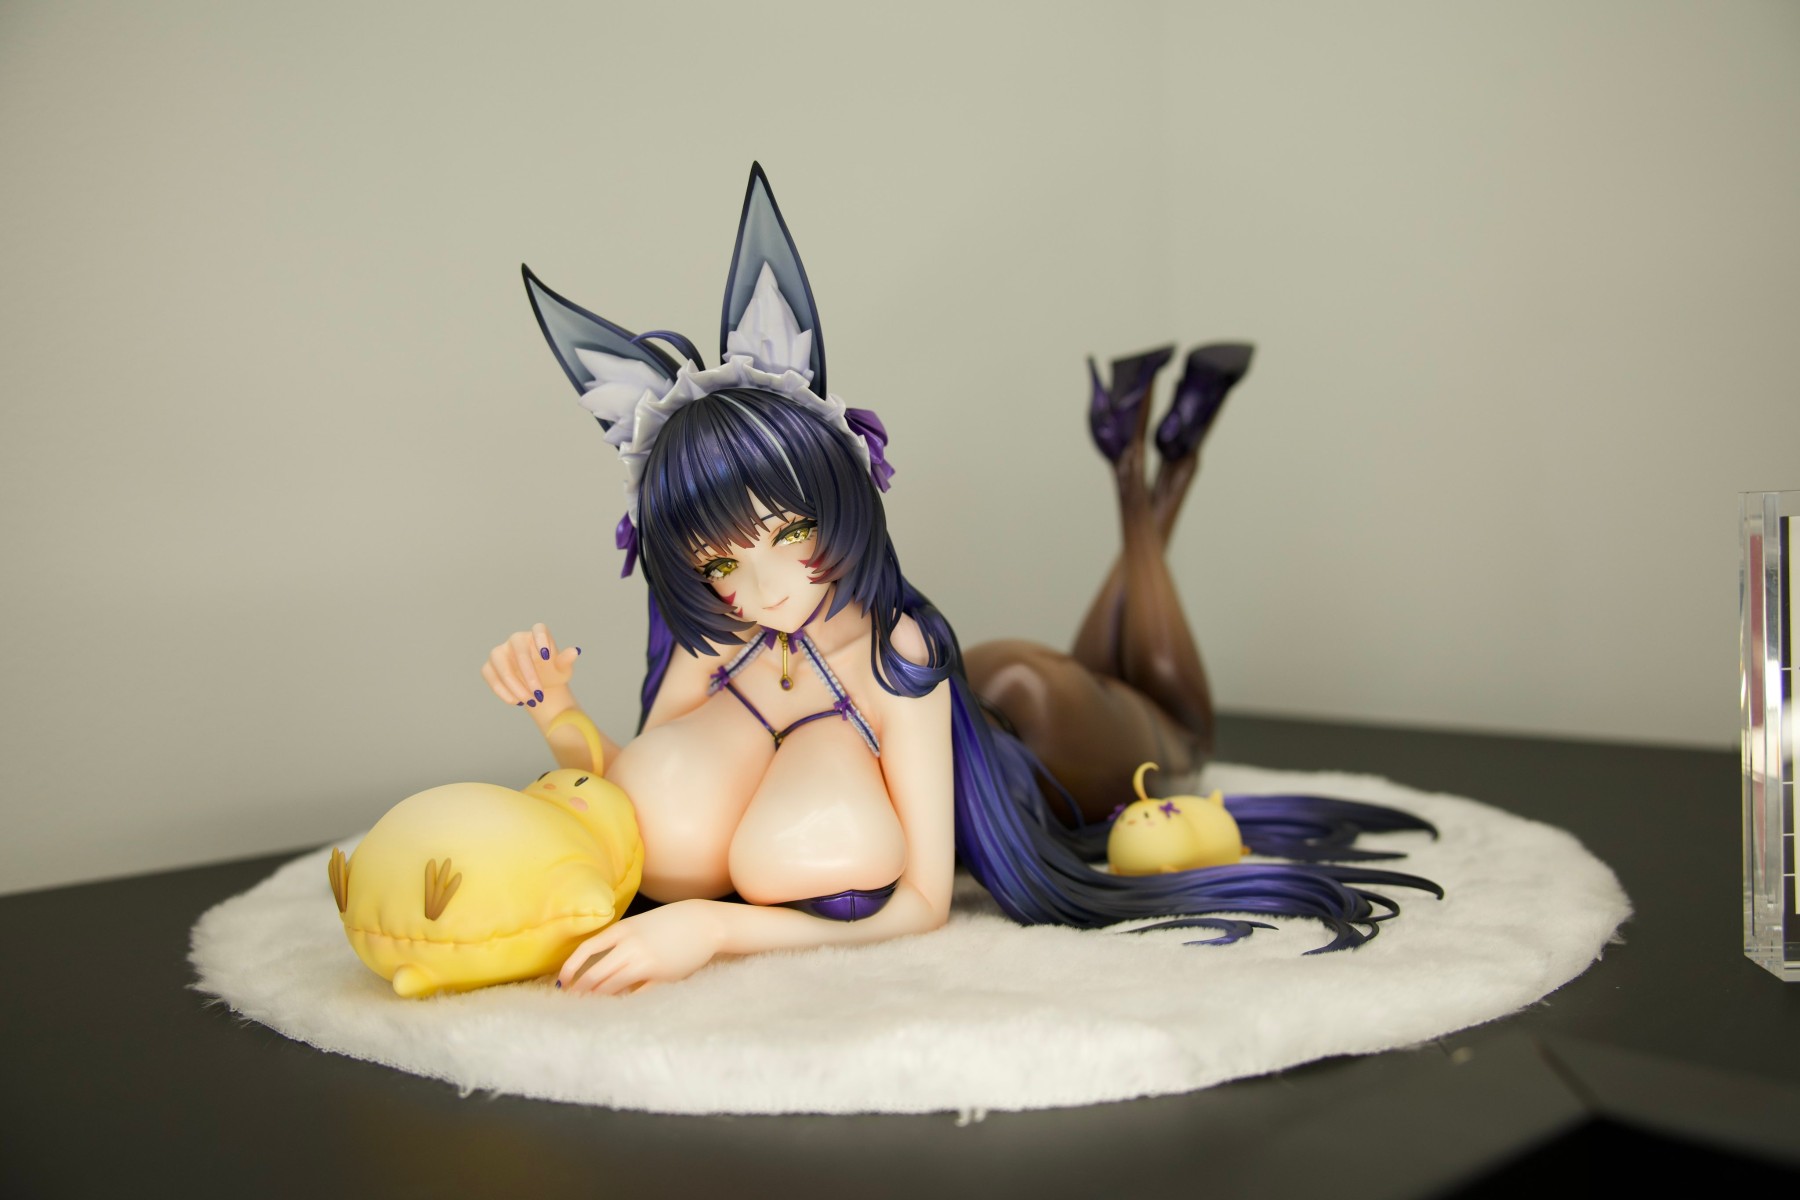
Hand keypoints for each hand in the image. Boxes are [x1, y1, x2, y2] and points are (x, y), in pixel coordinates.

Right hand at [481, 622, 579, 708]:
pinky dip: (501, 690)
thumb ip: (565, 661)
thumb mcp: (562, 670)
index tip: (546, 656)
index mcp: (537, 634)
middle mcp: (516, 639)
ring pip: (500, 662)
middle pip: (518, 648)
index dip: (541, 639)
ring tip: (529, 700)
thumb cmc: (551, 673)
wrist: (538, 687)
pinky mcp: (489, 667)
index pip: (538, 629)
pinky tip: (516, 701)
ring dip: (513, 684)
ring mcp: (500, 652)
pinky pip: (490, 675)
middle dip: (528, 673)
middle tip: (539, 693)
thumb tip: (575, 651)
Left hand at [556, 901, 724, 995]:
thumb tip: (598, 964)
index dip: (570, 967)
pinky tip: (618, 1007)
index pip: (586, 949)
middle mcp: (630, 946)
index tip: (563, 981)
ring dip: (598, 998)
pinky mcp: (660, 977)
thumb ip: (619, 941)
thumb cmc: (670, 923)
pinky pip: (635, 994)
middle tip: (572, 1001)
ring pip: (611, 986)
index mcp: (623, 930)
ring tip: (589, 1007)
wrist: (704, 922)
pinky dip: (624, 1001)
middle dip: (581, 990)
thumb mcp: (640, 925)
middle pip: (595, 973)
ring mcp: (645, 962)